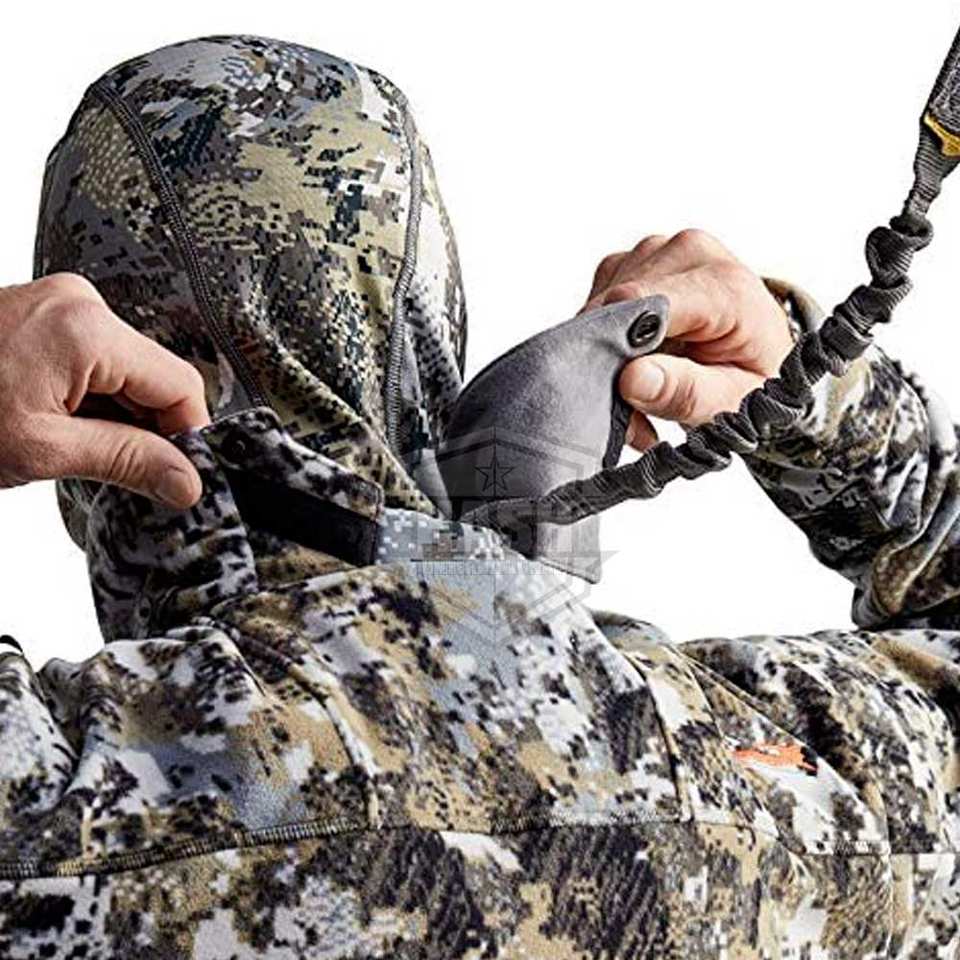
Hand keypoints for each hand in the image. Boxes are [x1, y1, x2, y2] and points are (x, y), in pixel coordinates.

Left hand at [0, 274, 209, 506]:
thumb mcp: (41, 451)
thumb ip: (126, 461)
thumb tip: (184, 480)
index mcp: (85, 328)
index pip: (179, 385)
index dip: (186, 436)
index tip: (177, 475)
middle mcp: (78, 302)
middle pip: (153, 375)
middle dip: (147, 427)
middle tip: (117, 470)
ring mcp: (60, 303)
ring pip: (126, 371)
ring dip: (117, 415)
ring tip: (72, 444)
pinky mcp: (44, 313)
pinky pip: (96, 359)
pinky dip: (92, 398)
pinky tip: (63, 423)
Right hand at [582, 229, 794, 450]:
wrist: (759, 349)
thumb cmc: (750, 374)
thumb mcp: (730, 400)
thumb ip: (684, 392)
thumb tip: (631, 379)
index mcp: (724, 284)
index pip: (645, 303)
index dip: (616, 348)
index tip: (617, 393)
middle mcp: (688, 253)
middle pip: (615, 307)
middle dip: (613, 364)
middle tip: (633, 414)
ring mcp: (657, 251)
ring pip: (598, 308)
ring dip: (607, 357)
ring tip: (639, 392)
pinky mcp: (631, 262)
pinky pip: (596, 304)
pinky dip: (604, 341)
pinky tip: (632, 362)